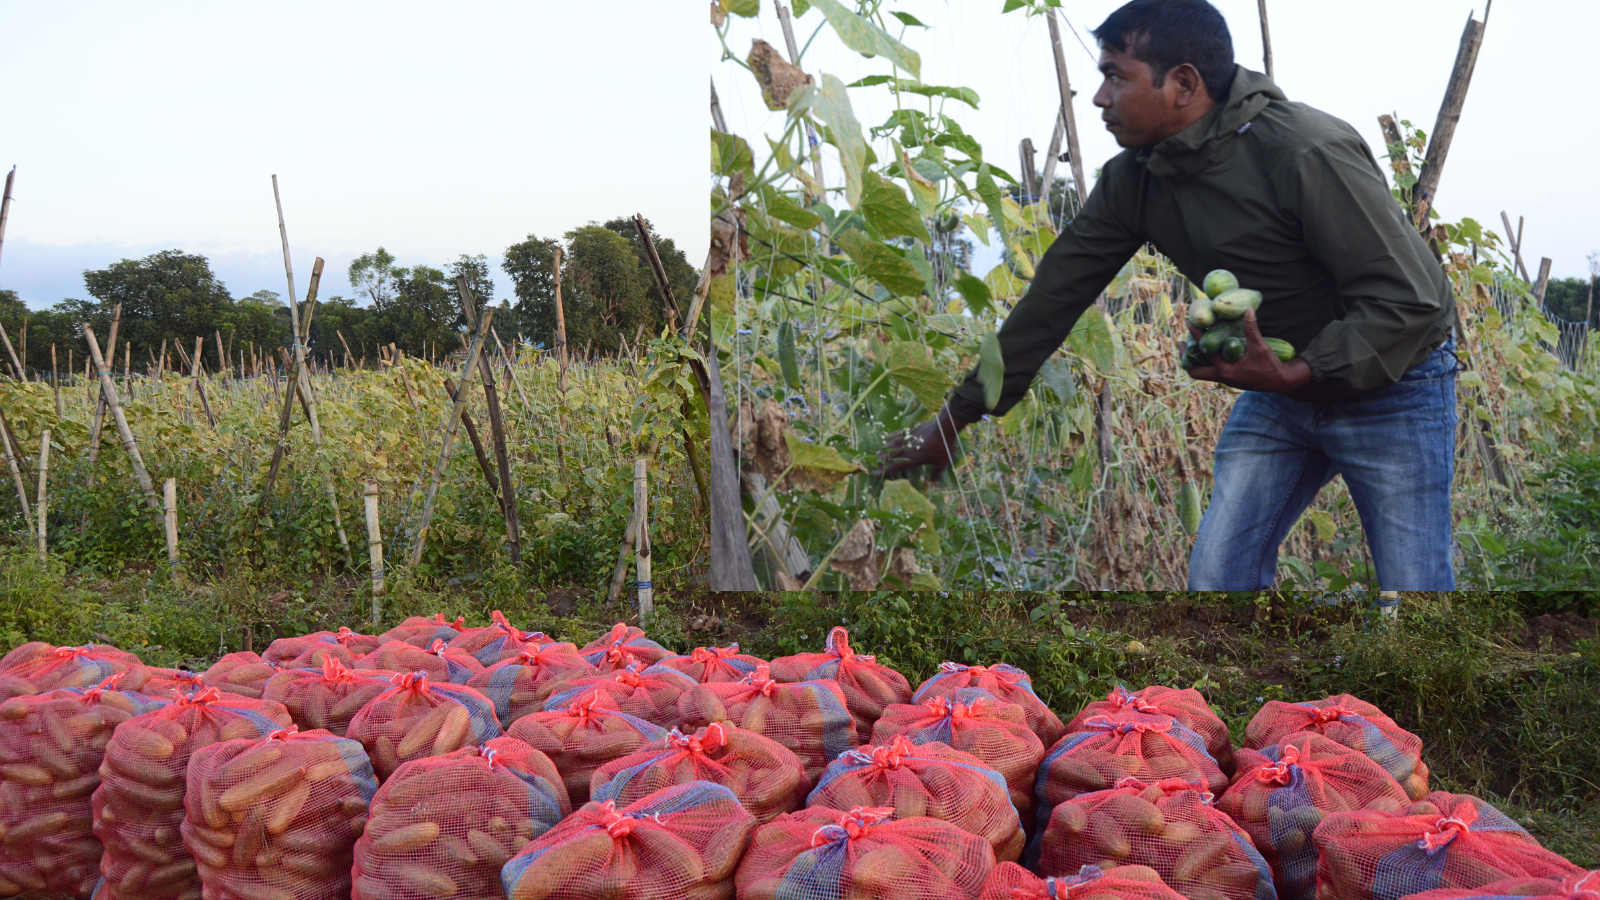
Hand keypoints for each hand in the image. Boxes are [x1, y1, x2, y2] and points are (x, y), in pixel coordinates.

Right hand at [877, 405, 971, 478]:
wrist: (944, 427)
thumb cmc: (944, 446)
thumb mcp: (942, 462)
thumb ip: (936, 473)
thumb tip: (933, 483)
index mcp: (913, 459)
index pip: (895, 467)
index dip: (884, 471)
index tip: (875, 474)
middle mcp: (908, 449)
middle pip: (891, 456)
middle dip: (882, 462)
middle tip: (875, 466)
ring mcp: (908, 439)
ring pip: (893, 445)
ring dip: (885, 450)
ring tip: (878, 454)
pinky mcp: (911, 431)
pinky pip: (898, 434)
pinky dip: (892, 436)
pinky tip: (886, 437)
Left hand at [1186, 308, 1312, 393]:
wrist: (1281, 382)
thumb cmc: (1271, 366)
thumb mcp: (1261, 347)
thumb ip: (1252, 329)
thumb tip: (1248, 310)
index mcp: (1225, 370)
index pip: (1204, 351)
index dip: (1195, 335)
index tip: (1188, 322)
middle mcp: (1222, 377)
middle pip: (1194, 371)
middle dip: (1186, 357)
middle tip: (1181, 342)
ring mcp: (1225, 379)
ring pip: (1202, 373)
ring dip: (1195, 361)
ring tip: (1191, 346)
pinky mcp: (1230, 378)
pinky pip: (1211, 371)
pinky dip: (1206, 362)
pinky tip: (1210, 350)